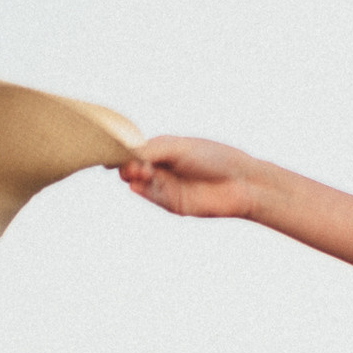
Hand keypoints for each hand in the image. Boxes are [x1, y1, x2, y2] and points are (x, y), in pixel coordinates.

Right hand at [117, 136, 263, 218]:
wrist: (242, 182)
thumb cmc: (214, 158)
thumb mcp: (179, 148)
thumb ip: (151, 150)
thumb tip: (123, 154)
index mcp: (164, 149)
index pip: (134, 150)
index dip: (121, 151)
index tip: (110, 151)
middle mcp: (163, 167)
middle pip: (133, 167)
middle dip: (126, 165)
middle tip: (131, 164)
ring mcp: (167, 186)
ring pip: (140, 182)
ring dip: (133, 177)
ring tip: (138, 171)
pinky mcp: (172, 204)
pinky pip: (151, 197)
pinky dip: (142, 191)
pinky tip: (136, 185)